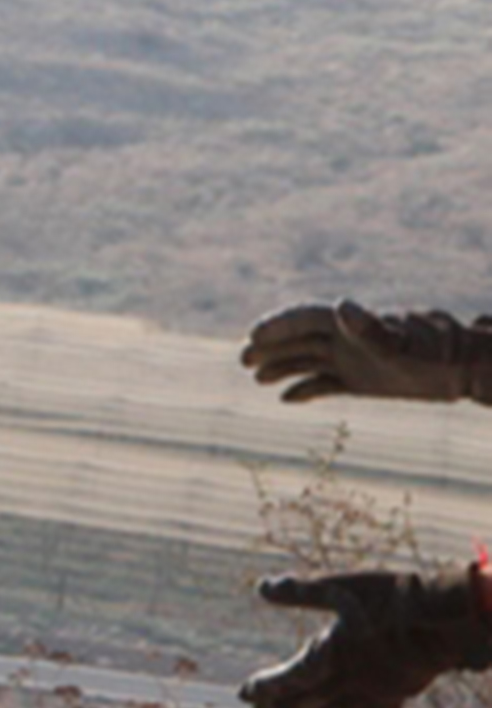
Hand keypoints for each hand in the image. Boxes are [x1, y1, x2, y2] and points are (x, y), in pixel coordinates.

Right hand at [242, 302, 491, 407]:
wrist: (465, 368)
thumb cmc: (437, 351)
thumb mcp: (401, 342)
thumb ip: (370, 328)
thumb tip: (341, 307)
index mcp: (352, 324)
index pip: (306, 319)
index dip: (278, 326)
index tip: (252, 336)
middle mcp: (348, 339)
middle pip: (300, 340)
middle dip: (271, 348)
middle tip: (243, 361)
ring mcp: (353, 360)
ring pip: (308, 361)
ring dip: (282, 368)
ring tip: (256, 379)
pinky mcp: (362, 381)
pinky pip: (326, 384)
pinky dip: (306, 390)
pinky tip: (286, 400)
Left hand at [245, 566, 491, 707]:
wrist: (448, 621)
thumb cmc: (392, 600)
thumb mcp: (341, 586)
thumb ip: (300, 590)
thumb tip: (262, 586)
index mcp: (325, 660)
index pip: (282, 683)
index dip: (261, 689)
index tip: (244, 692)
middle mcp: (344, 685)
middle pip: (300, 705)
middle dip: (276, 706)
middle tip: (257, 707)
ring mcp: (370, 695)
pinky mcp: (394, 698)